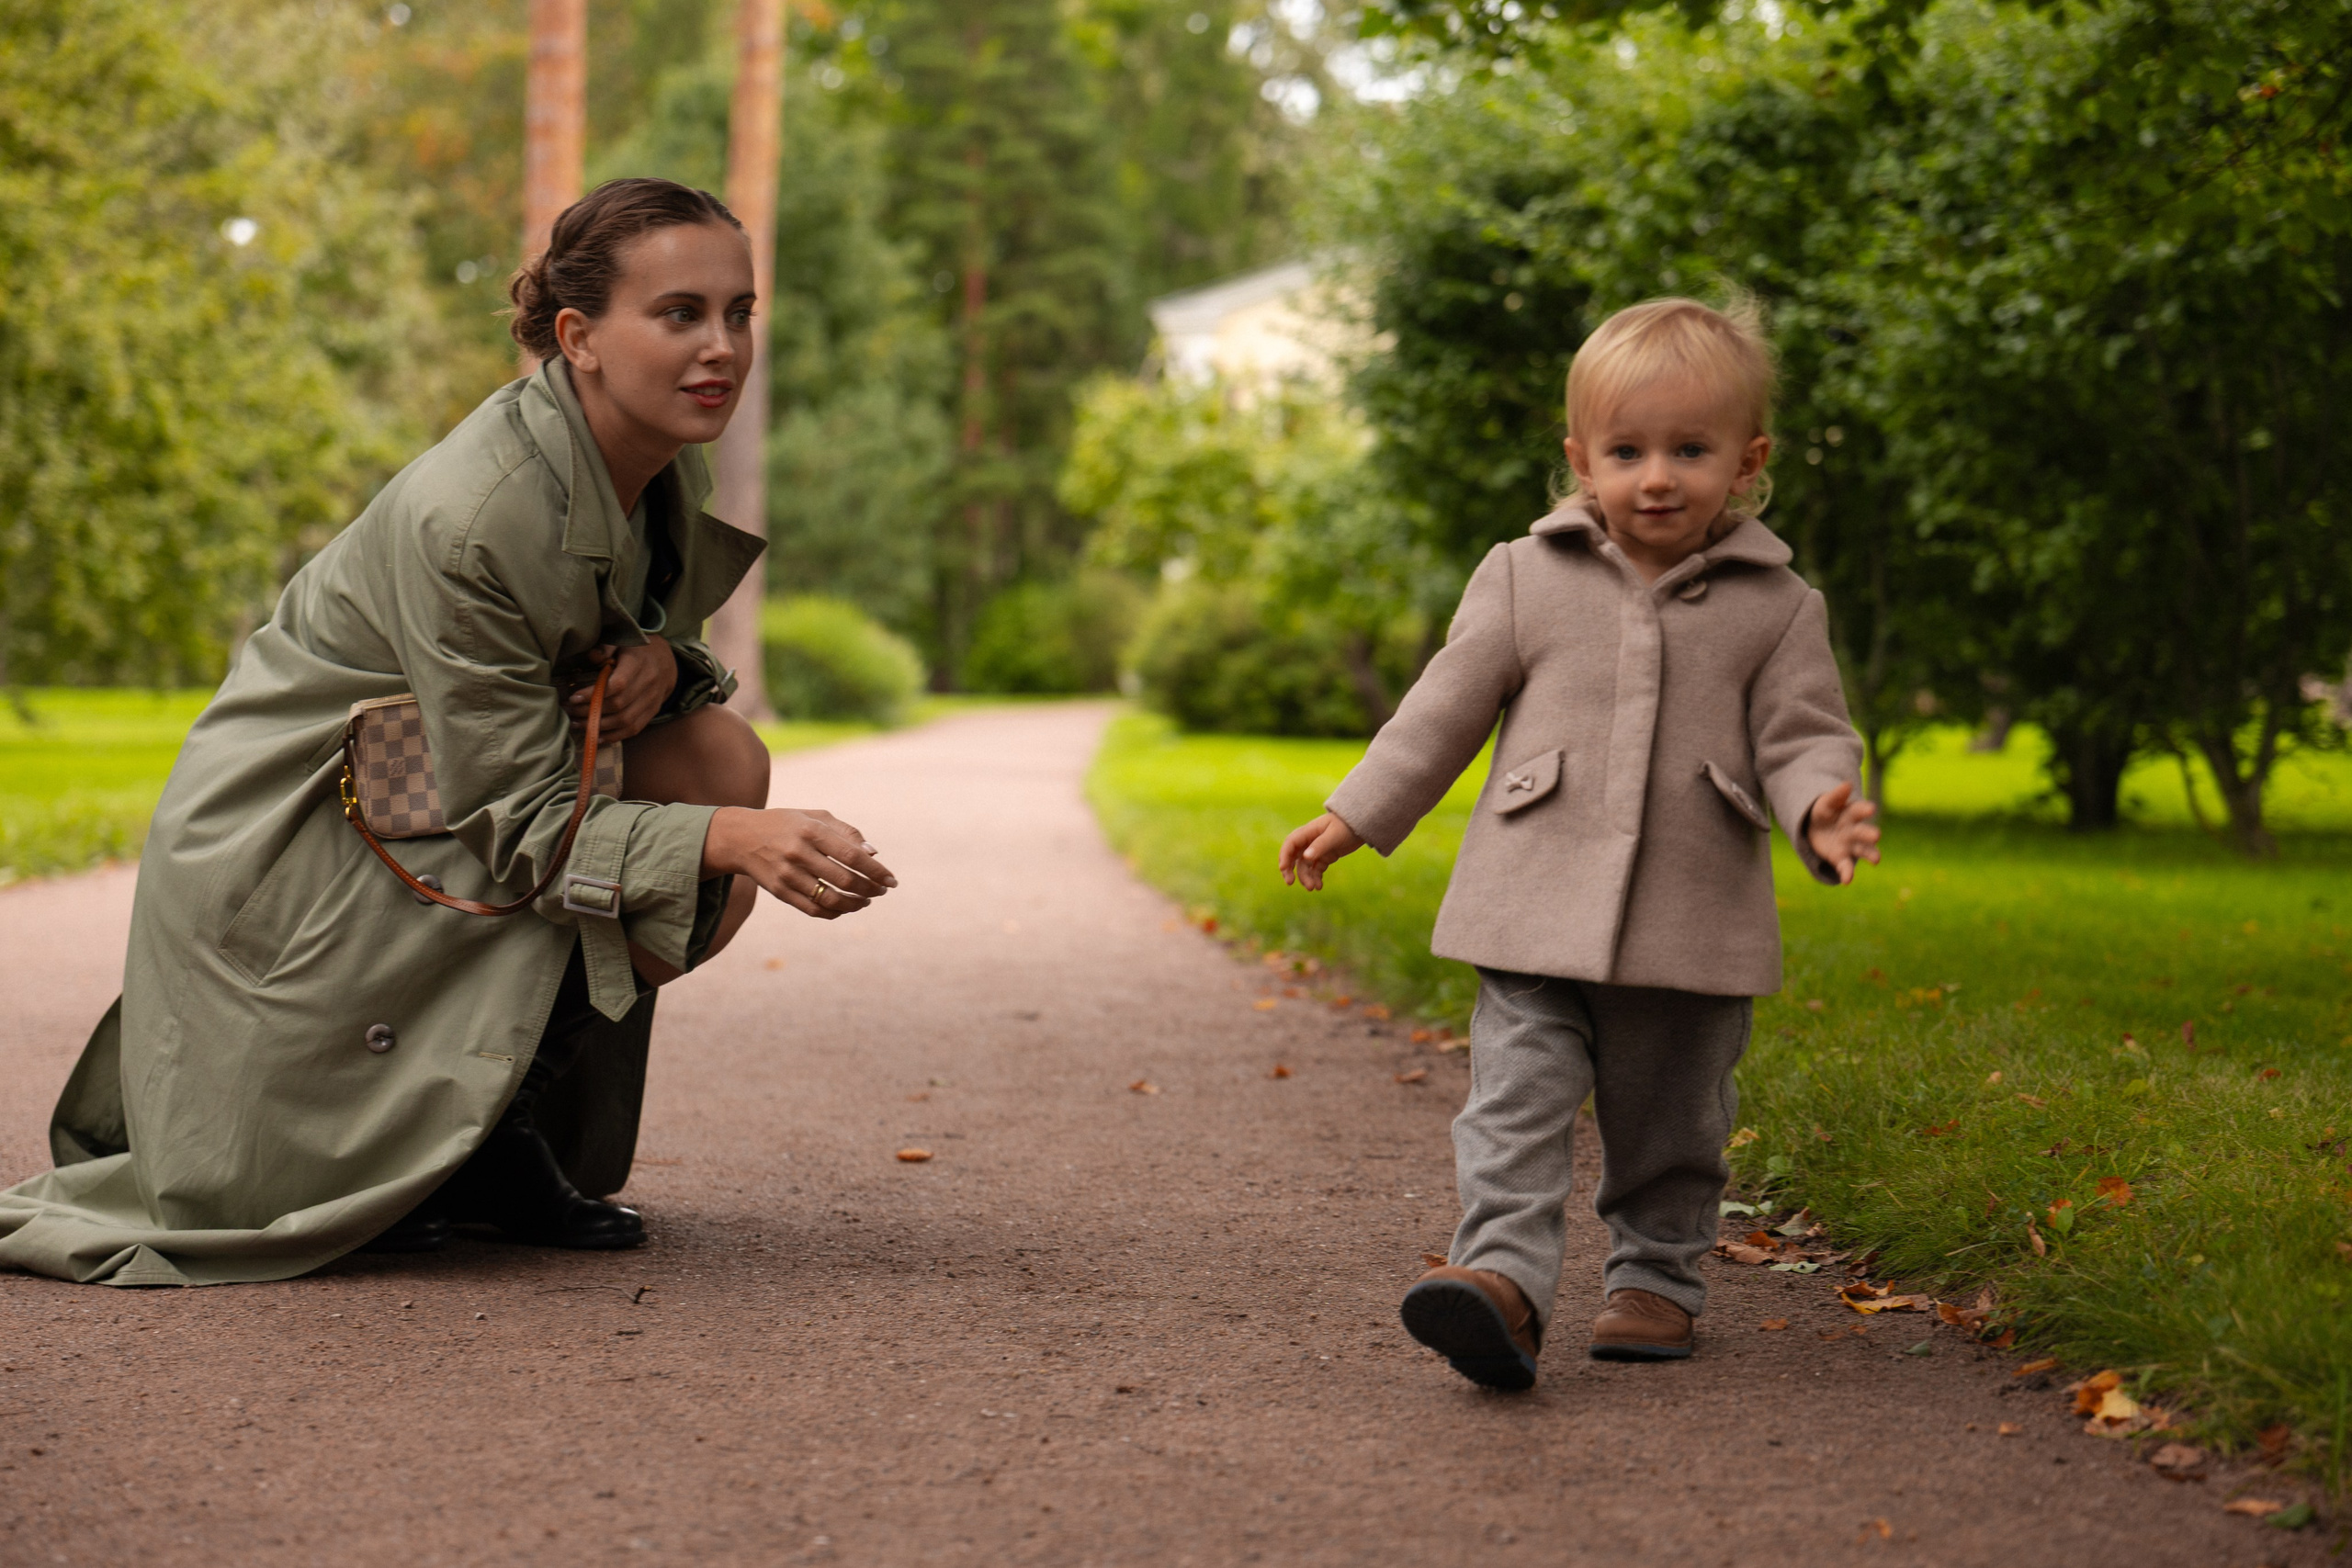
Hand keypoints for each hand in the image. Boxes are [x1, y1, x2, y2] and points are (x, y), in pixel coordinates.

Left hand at [562, 638, 675, 742]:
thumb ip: (606, 648)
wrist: (665, 662)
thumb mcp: (621, 642)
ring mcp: (652, 700)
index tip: (573, 697)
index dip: (594, 693)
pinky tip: (596, 735)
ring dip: (598, 726)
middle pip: (618, 705)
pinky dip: (613, 736)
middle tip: (569, 711)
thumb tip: (592, 656)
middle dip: (590, 711)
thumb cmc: (635, 651)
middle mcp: (648, 683)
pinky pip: (633, 729)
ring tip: (577, 723)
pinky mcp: (652, 712)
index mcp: (639, 663)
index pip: (618, 684)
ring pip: (625, 720)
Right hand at [703, 805, 897, 920]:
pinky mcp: (779, 892)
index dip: (876, 871)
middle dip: (869, 889)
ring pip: (830, 899)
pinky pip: (813, 910)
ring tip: (865, 901)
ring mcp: (788, 875)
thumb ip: (846, 833)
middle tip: (880, 891)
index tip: (892, 881)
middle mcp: (799, 853)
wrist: (741, 838)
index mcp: (811, 830)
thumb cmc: (788, 825)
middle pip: (845, 879)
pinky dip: (834, 913)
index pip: (853, 856)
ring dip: (854, 904)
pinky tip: (845, 908)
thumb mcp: (815, 817)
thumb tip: (873, 854)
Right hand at [1278, 811, 1365, 891]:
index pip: (1291, 843)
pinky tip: (1319, 886)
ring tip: (1312, 888)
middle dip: (1289, 870)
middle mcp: (1309, 841)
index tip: (1284, 869)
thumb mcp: (1334, 836)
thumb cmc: (1346, 826)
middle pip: (1293, 856)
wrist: (1361, 826)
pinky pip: (1316, 870)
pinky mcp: (1325, 857)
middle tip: (1290, 882)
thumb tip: (1305, 858)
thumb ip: (1320, 846)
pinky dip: (1316, 878)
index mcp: (1308, 832)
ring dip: (1306, 877)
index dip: (1284, 855)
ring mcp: (1316, 850)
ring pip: (1305, 866)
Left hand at [1806, 781, 1881, 884]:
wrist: (1815, 828)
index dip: (1864, 809)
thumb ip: (1835, 795)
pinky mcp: (1841, 858)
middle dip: (1870, 833)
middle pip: (1864, 831)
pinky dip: (1847, 873)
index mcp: (1851, 813)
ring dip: (1870, 854)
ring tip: (1876, 859)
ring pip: (1863, 850)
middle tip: (1876, 835)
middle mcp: (1855, 830)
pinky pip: (1846, 866)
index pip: (1859, 810)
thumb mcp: (1825, 803)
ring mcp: (1850, 845)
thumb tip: (1848, 784)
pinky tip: (1847, 880)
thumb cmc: (1824, 812)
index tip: (1870, 809)